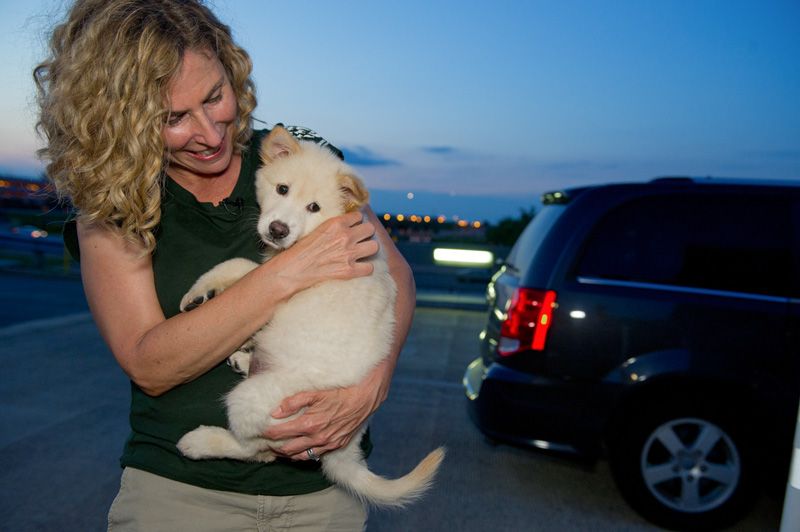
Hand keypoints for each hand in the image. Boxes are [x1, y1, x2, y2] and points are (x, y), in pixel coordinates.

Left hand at [264, 360, 391, 459]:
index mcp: (310, 424)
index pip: (282, 434)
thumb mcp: (316, 392)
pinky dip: (305, 454)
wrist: (366, 397)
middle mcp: (318, 438)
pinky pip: (316, 455)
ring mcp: (328, 444)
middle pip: (289, 449)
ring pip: (302, 456)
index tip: (260, 431)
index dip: (268, 433)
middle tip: (265, 442)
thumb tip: (276, 411)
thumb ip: (294, 402)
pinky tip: (300, 449)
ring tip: (279, 448)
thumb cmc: (341, 391)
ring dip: (288, 454)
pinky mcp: (337, 445)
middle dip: (274, 447)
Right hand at [274, 211, 378, 292]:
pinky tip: (359, 268)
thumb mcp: (317, 229)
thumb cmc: (300, 250)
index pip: (358, 216)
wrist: (293, 270)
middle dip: (366, 234)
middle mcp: (345, 236)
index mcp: (336, 223)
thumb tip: (345, 227)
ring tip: (361, 253)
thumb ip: (333, 227)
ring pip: (374, 246)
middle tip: (359, 240)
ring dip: (368, 249)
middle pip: (370, 229)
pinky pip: (370, 267)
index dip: (356, 222)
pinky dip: (366, 268)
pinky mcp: (349, 270)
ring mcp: (349, 253)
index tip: (353, 227)